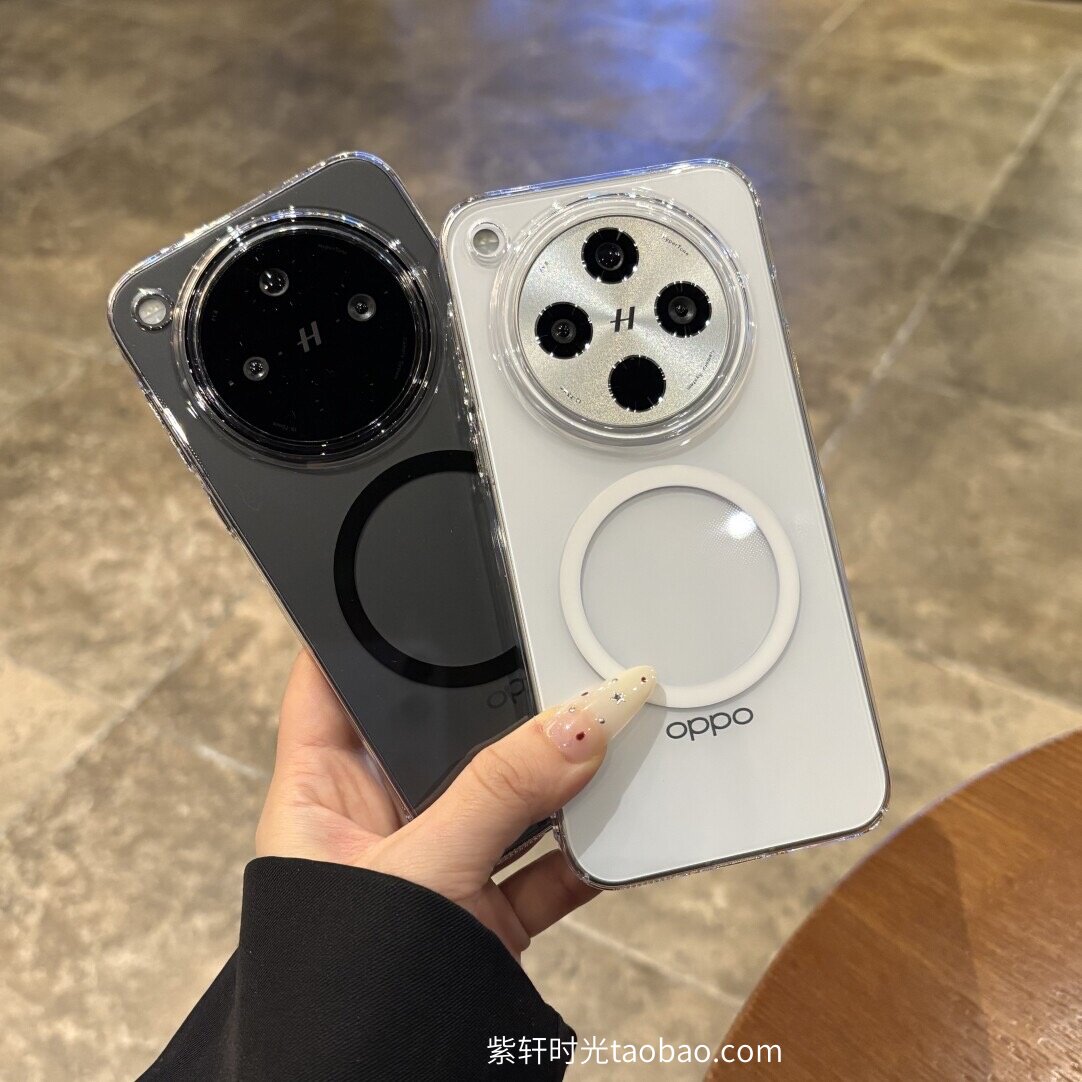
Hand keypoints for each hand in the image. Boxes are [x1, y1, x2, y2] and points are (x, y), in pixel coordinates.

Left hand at [256, 651, 654, 957]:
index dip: (367, 629)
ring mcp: (438, 860)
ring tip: (604, 722)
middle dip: (495, 698)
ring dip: (552, 770)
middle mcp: (377, 816)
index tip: (423, 574)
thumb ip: (500, 794)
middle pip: (438, 728)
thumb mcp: (418, 870)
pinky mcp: (485, 908)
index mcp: (318, 791)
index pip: (332, 680)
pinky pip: (543, 858)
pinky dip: (583, 846)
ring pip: (501, 790)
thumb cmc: (341, 991)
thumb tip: (580, 723)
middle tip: (552, 647)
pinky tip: (619, 814)